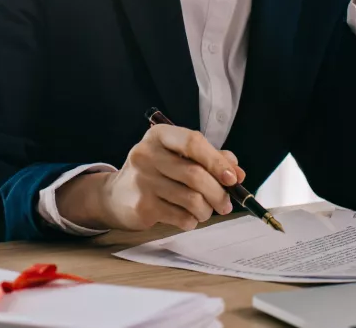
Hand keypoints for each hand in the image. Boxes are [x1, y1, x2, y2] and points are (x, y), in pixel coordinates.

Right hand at [56, 125, 245, 231]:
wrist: (117, 196)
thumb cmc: (157, 173)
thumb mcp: (179, 157)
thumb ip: (210, 159)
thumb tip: (237, 173)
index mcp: (159, 135)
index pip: (193, 142)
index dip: (217, 161)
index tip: (233, 178)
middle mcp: (147, 154)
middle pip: (195, 175)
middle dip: (218, 193)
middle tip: (226, 204)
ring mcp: (142, 180)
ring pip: (191, 199)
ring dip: (207, 210)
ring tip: (206, 211)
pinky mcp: (142, 206)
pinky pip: (181, 216)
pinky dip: (192, 220)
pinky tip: (188, 217)